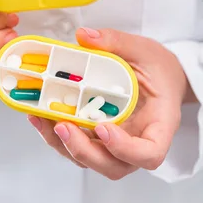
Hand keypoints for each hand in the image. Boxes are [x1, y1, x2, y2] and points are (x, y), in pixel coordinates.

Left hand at [29, 27, 194, 179]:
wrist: (162, 76)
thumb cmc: (159, 67)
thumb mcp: (142, 49)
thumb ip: (115, 42)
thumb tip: (83, 36)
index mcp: (160, 124)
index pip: (150, 153)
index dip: (125, 149)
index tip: (103, 129)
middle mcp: (139, 141)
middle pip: (115, 166)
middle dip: (84, 151)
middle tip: (62, 126)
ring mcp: (118, 144)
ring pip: (93, 161)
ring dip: (65, 146)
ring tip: (43, 120)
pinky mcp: (100, 139)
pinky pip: (81, 146)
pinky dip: (58, 137)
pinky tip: (40, 117)